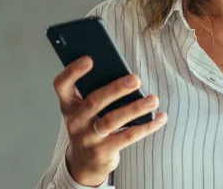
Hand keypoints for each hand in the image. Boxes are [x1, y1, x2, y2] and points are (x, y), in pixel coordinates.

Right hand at [52, 55, 167, 186]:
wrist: (83, 163)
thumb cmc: (90, 125)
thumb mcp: (86, 109)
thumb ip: (97, 91)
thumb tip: (126, 75)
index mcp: (69, 104)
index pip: (62, 85)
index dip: (72, 71)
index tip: (89, 58)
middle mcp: (75, 121)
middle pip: (94, 101)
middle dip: (116, 89)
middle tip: (136, 79)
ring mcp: (87, 138)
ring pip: (112, 120)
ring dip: (135, 108)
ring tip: (153, 99)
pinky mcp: (102, 152)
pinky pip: (128, 136)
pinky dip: (147, 126)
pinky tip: (161, 117)